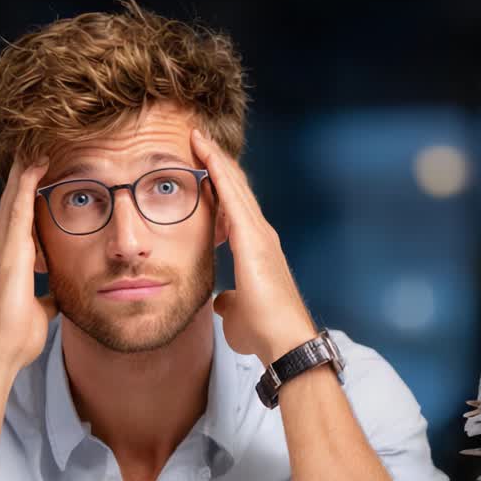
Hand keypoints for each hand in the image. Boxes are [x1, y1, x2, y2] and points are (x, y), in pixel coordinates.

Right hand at [0, 158, 57, 374]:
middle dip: (24, 177)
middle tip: (35, 149)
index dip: (29, 198)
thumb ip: (45, 298)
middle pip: (15, 204)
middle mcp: (2, 251)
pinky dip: (25, 185)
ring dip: (24, 172)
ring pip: (14, 200)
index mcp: (10, 263)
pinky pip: (17, 210)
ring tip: (35, 146)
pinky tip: (34, 165)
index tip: (41, 177)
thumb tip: (55, 296)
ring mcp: (2, 250)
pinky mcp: (7, 253)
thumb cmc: (13, 337)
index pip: (22, 222)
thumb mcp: (39, 311)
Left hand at [191, 129, 315, 364]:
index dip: (218, 184)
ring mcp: (260, 235)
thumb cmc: (264, 332)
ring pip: (235, 187)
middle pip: (236, 189)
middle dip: (217, 162)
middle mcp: (261, 235)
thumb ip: (230, 301)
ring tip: (198, 137)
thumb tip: (223, 301)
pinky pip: (233, 198)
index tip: (200, 165)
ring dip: (216, 160)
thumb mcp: (237, 313)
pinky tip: (205, 156)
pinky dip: (218, 174)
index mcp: (256, 249)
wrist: (283, 342)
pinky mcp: (254, 240)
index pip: (234, 207)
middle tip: (197, 138)